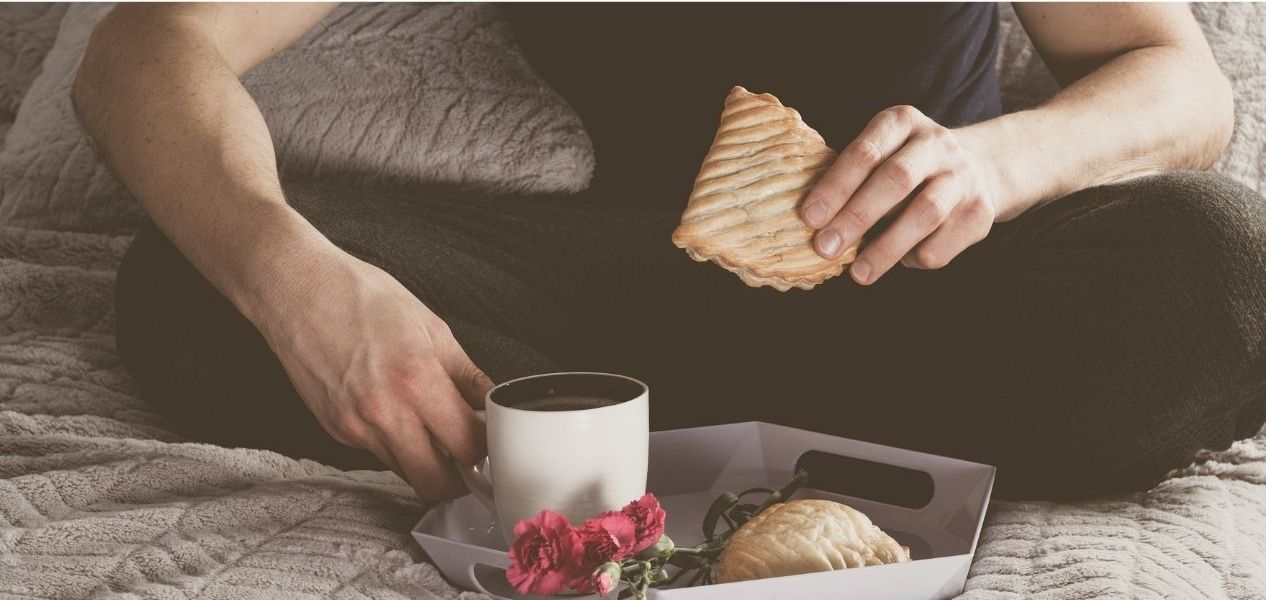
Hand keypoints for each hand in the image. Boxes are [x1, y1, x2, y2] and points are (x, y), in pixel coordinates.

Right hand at [257, 248, 492, 501]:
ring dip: (426, 461)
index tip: (488, 439)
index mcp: (417, 381)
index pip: (468, 447)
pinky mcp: (336, 430)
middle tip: (466, 453)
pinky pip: (378, 453)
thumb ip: (467, 375)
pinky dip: (395, 444)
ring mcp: (356, 427)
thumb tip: (490, 405)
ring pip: (406, 473)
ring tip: (431, 429)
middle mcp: (385, 413)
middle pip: (436, 484)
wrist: (296, 290)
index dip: (486, 448)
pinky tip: (395, 412)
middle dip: (459, 477)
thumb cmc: (361, 297)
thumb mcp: (431, 326)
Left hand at [800, 105, 997, 284]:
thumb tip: (815, 225)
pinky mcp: (980, 213)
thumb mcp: (883, 153)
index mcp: (902, 122)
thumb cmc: (908, 165)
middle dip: (856, 217)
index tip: (810, 218)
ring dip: (886, 248)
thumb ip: (853, 179)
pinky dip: (915, 258)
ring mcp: (963, 177)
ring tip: (859, 273)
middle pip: (896, 179)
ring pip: (924, 214)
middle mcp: (936, 143)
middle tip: (826, 247)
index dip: (835, 186)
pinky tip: (901, 259)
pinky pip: (942, 244)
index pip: (866, 151)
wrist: (984, 166)